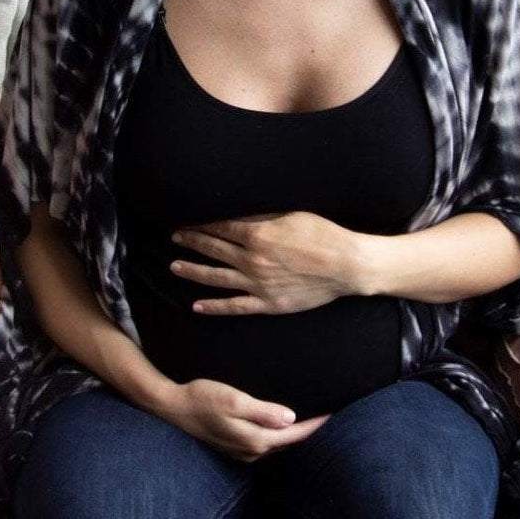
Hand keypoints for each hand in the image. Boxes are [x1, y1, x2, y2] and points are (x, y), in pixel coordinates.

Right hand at [161, 378, 331, 461]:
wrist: (172, 407)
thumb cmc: (202, 397)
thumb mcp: (234, 400)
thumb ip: (263, 411)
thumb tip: (289, 419)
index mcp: (254, 439)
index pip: (294, 434)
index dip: (315, 426)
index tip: (334, 416)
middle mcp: (251, 451)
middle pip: (288, 443)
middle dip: (309, 433)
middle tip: (331, 420)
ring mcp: (241, 451)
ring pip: (276, 445)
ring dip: (294, 435)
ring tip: (312, 423)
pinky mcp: (234, 447)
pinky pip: (264, 444)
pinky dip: (278, 436)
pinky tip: (282, 427)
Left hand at [168, 210, 363, 315]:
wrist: (345, 265)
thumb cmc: (323, 235)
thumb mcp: (290, 215)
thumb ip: (261, 215)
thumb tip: (238, 212)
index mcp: (256, 235)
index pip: (219, 228)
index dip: (200, 225)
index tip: (185, 222)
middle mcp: (252, 260)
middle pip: (213, 249)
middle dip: (191, 242)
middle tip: (174, 238)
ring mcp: (258, 284)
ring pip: (216, 278)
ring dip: (193, 271)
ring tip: (175, 267)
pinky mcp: (268, 304)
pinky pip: (235, 306)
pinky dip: (214, 306)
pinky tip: (197, 305)